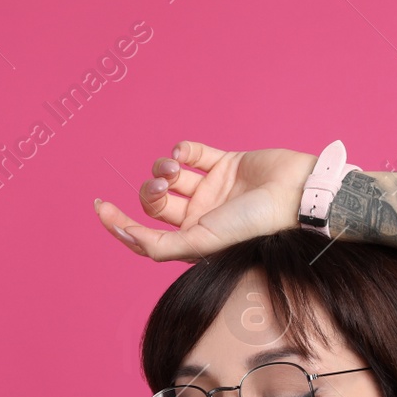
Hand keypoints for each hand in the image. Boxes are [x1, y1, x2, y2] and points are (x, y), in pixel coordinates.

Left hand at [95, 141, 318, 261]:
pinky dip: (182, 151)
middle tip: (163, 188)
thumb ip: (160, 245)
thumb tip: (125, 235)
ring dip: (163, 170)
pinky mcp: (225, 164)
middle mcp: (199, 217)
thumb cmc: (253, 225)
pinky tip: (184, 155)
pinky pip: (193, 153)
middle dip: (150, 193)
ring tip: (174, 170)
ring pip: (169, 176)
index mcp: (192, 242)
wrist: (295, 194)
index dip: (119, 225)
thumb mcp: (201, 243)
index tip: (101, 208)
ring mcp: (212, 190)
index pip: (145, 236)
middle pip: (154, 204)